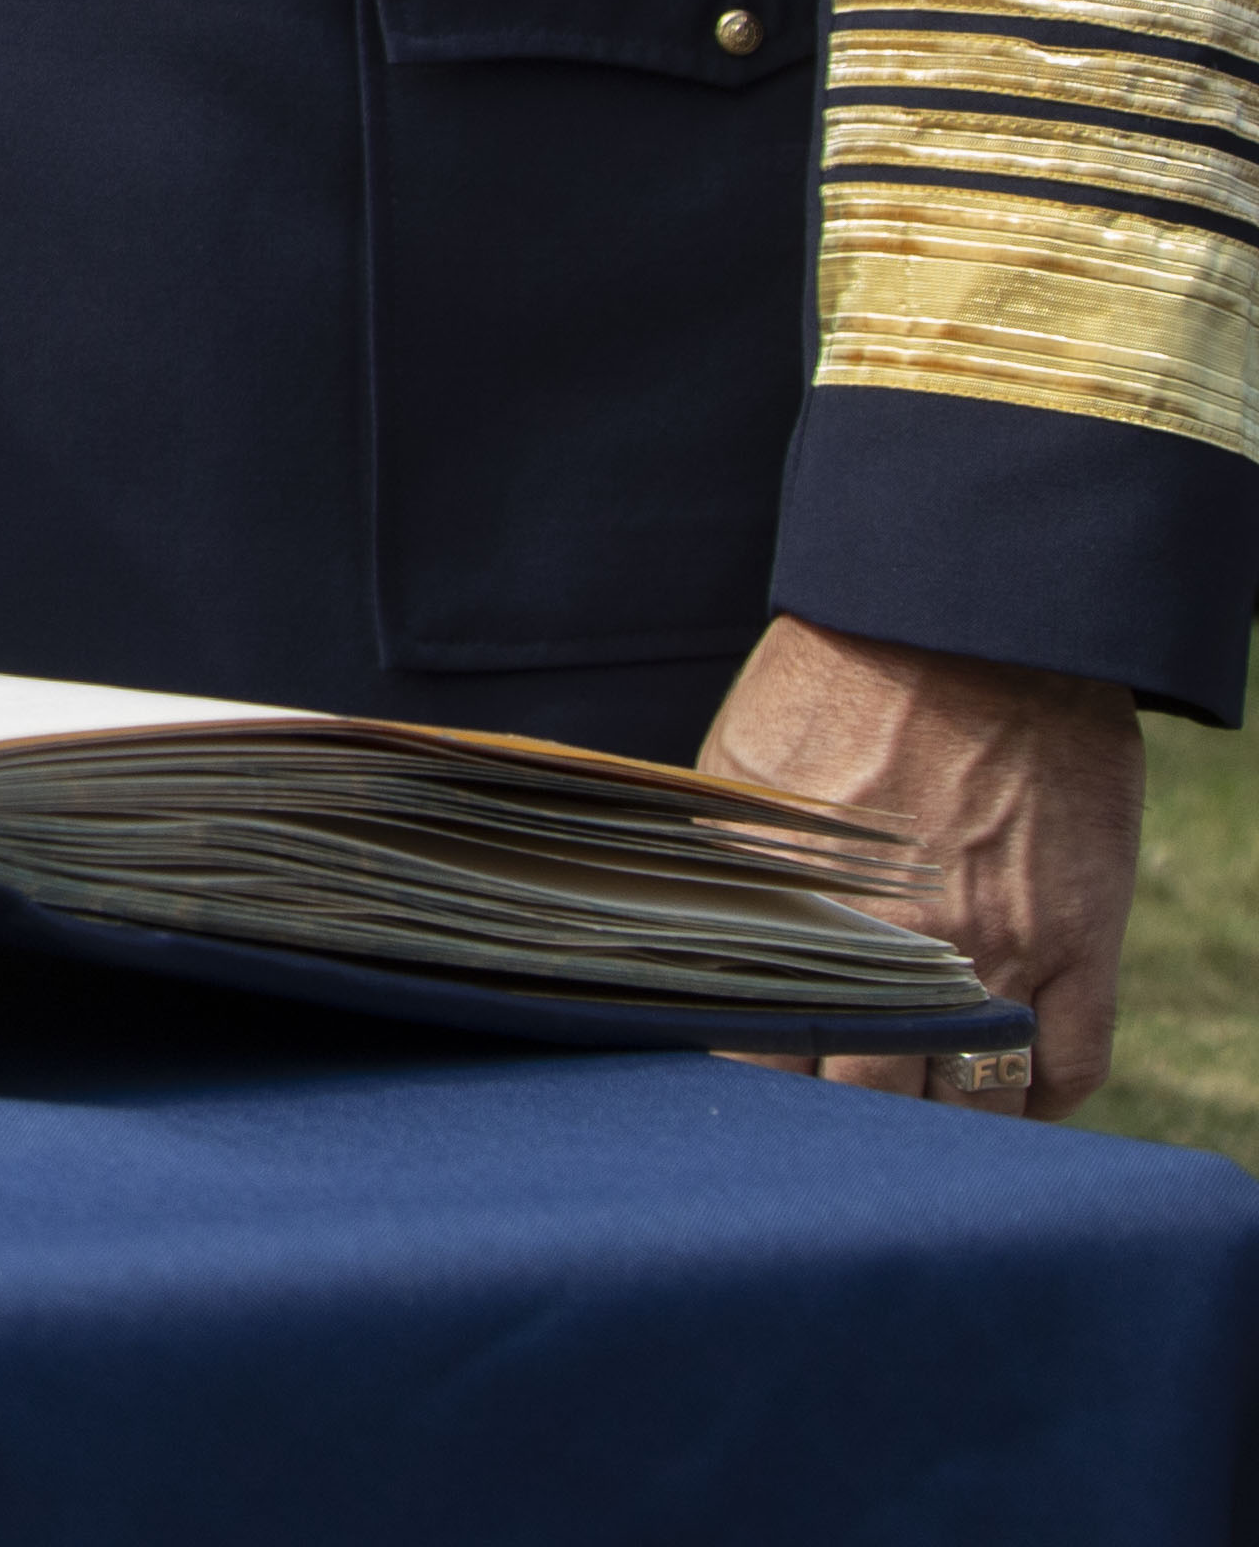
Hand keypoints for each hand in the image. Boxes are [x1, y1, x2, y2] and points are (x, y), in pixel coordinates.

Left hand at [700, 614, 1141, 1117]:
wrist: (965, 624)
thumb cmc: (833, 687)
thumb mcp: (737, 776)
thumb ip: (725, 874)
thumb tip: (678, 944)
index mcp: (800, 910)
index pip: (761, 1059)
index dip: (750, 1097)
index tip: (740, 1110)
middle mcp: (899, 949)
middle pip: (870, 1102)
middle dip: (845, 1131)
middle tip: (831, 1136)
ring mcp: (1000, 950)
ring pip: (974, 1097)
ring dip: (944, 1120)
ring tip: (917, 1121)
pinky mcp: (1081, 938)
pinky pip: (1070, 1064)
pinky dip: (1039, 1097)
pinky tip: (1007, 1093)